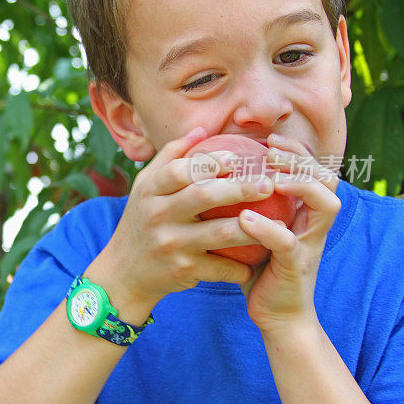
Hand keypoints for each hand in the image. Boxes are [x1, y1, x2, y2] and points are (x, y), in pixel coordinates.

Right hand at [94, 127, 267, 315]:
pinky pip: (220, 267)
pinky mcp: (182, 271)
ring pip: (219, 234)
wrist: (123, 273)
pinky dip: (243, 266)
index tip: (237, 158)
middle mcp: (157, 215)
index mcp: (150, 191)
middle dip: (240, 189)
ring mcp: (170, 244)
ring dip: (252, 228)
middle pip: (203, 196)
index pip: (179, 170)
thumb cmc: (142, 222)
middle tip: (268, 184)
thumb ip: (171, 157)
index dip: (209, 162)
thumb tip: (203, 130)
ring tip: (280, 221)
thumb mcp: (145, 188)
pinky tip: (262, 258)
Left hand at [238, 133, 341, 334]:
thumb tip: (211, 171)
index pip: (314, 170)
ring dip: (298, 185)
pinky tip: (245, 218)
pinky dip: (268, 228)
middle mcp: (314, 224)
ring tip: (269, 177)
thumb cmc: (256, 266)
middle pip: (327, 179)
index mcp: (305, 212)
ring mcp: (310, 245)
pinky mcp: (297, 267)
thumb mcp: (251, 229)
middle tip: (270, 151)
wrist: (274, 314)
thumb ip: (242, 202)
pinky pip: (288, 243)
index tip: (268, 139)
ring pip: (324, 205)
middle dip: (301, 160)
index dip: (296, 151)